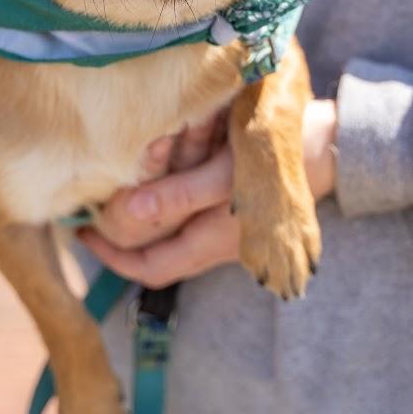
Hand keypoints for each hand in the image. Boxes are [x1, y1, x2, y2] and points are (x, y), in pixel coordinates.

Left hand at [78, 100, 336, 286]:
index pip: (149, 268)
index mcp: (213, 242)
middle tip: (91, 203)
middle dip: (120, 234)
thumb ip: (181, 195)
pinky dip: (163, 200)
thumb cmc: (280, 157)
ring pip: (169, 234)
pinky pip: (186, 216)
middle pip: (154, 255)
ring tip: (114, 188)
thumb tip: (129, 209)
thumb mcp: (228, 175)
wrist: (330, 145)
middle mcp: (216, 243)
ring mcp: (224, 228)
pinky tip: (153, 173)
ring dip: (141, 216)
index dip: (112, 255)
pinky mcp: (232, 208)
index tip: (82, 229)